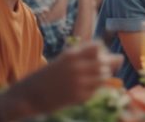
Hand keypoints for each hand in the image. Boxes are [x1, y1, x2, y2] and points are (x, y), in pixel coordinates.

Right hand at [7, 41, 122, 114]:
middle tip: (98, 71)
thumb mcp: (63, 61)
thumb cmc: (47, 77)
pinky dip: (94, 90)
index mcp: (70, 55)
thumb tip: (115, 57)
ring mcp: (78, 83)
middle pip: (104, 62)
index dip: (100, 51)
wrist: (29, 95)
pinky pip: (95, 91)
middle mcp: (76, 67)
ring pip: (103, 77)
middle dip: (106, 65)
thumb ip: (83, 56)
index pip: (98, 47)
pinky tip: (84, 90)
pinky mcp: (79, 97)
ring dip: (101, 78)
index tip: (97, 56)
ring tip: (90, 80)